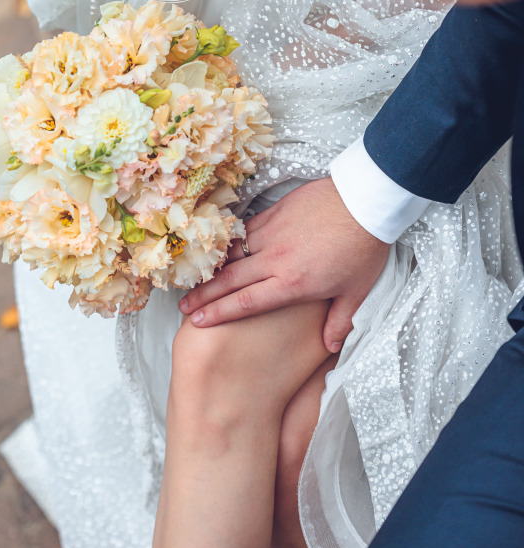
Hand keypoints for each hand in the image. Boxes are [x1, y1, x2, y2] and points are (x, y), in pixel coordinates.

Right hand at [179, 177, 389, 353]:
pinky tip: (221, 249)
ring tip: (193, 279)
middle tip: (183, 307)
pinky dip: (231, 242)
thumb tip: (330, 346)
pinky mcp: (275, 212)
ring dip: (212, 268)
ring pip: (234, 253)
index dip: (220, 313)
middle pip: (231, 280)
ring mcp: (273, 233)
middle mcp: (276, 259)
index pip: (248, 302)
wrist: (364, 202)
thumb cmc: (363, 248)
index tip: (199, 322)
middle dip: (204, 295)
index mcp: (293, 283)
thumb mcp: (357, 292)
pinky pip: (246, 230)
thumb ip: (339, 321)